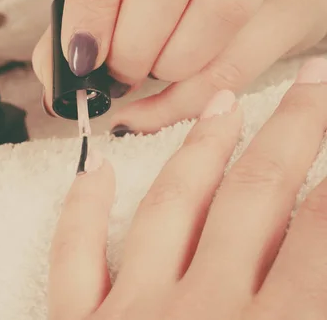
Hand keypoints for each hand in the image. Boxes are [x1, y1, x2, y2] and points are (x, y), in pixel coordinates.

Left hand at [33, 0, 326, 132]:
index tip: (80, 52)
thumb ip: (84, 6)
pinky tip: (166, 104)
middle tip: (116, 72)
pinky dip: (194, 97)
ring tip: (149, 71)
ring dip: (168, 65)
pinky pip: (244, 59)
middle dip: (131, 43)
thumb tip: (56, 77)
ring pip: (217, 12)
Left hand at [48, 57, 326, 319]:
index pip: (319, 230)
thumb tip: (321, 260)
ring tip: (222, 103)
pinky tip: (97, 167)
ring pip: (171, 204)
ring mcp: (133, 312)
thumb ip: (315, 307)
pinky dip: (83, 206)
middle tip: (309, 82)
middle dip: (290, 129)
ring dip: (200, 148)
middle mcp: (202, 309)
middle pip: (254, 194)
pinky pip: (76, 253)